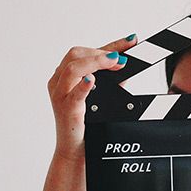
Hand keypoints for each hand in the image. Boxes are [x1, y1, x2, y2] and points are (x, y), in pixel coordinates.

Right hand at [47, 33, 137, 162]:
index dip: (111, 44)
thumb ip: (112, 80)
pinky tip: (92, 80)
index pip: (86, 52)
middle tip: (122, 59)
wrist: (76, 150)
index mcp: (65, 75)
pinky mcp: (66, 110)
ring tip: (114, 62)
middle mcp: (59, 82)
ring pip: (72, 68)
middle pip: (76, 54)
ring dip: (96, 62)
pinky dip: (83, 85)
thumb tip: (126, 62)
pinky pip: (72, 94)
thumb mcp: (102, 96)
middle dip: (101, 52)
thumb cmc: (86, 123)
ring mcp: (60, 95)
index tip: (131, 40)